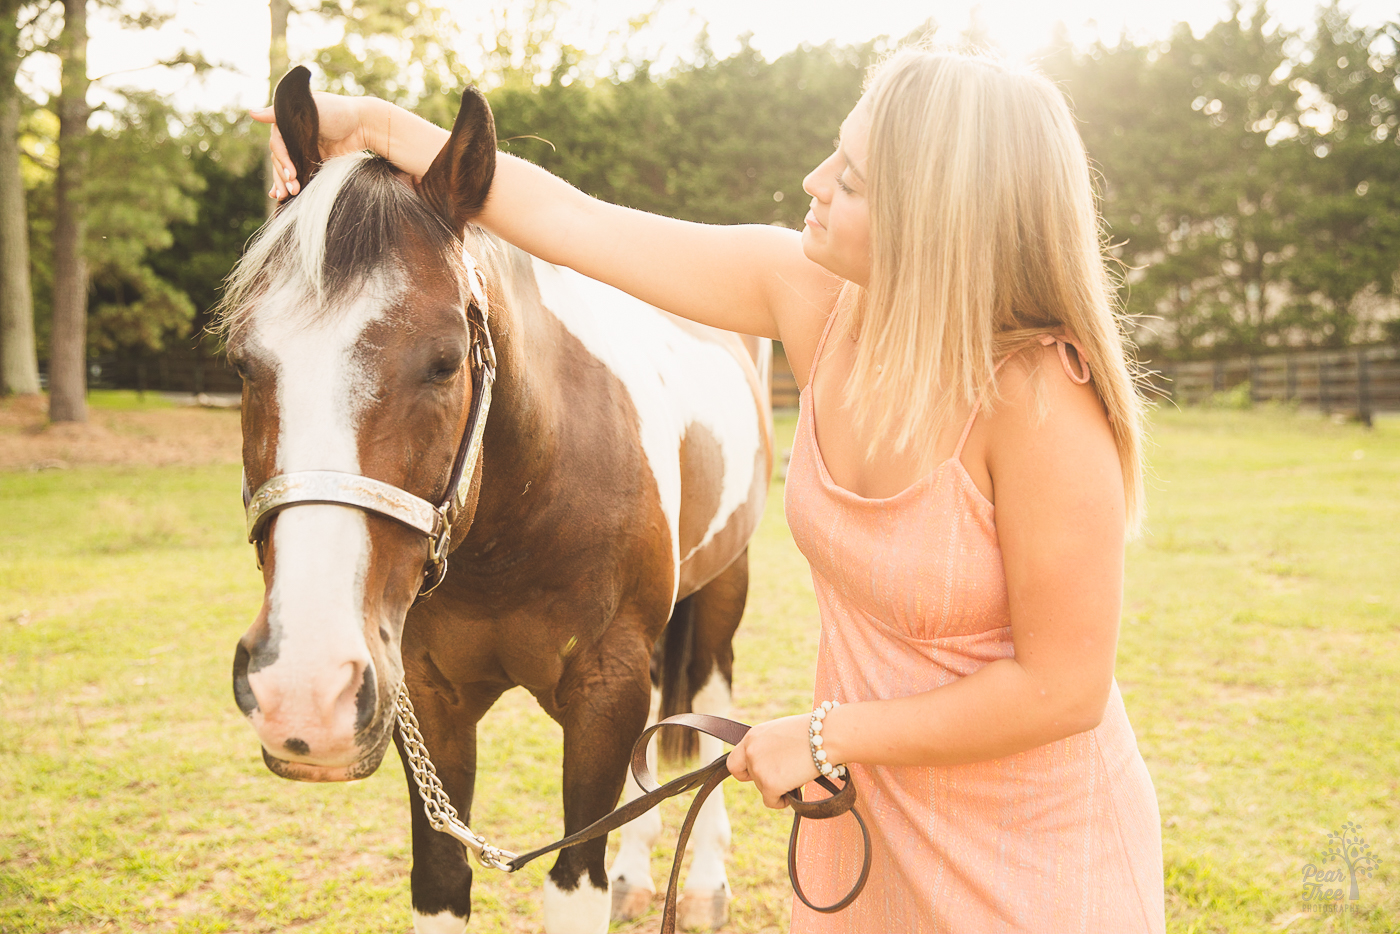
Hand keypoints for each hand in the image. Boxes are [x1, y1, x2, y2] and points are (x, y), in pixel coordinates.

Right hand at [250, 92, 376, 198]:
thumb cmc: (338, 110)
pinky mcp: (313, 162)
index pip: (277, 144)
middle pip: (279, 159)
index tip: (290, 173)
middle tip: (290, 190)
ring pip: (286, 169)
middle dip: (282, 176)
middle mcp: (292, 137)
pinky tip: (282, 196)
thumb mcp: (309, 107)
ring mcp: (302, 150)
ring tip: (287, 196)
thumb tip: (251, 112)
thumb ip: (279, 112)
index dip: (282, 160)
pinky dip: (290, 184)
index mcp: (287, 123)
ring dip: (284, 183)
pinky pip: (298, 175)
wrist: (365, 124)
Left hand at [727, 713, 817, 808]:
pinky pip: (771, 801)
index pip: (733, 761)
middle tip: (782, 775)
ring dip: (778, 786)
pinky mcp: (770, 784)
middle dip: (764, 779)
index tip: (757, 774)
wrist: (826, 736)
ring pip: (762, 789)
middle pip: (749, 777)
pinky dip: (782, 801)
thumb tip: (768, 762)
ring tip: (797, 774)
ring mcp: (758, 769)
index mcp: (752, 736)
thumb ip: (767, 746)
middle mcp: (750, 751)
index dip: (746, 770)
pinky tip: (794, 790)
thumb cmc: (812, 732)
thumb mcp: (781, 732)